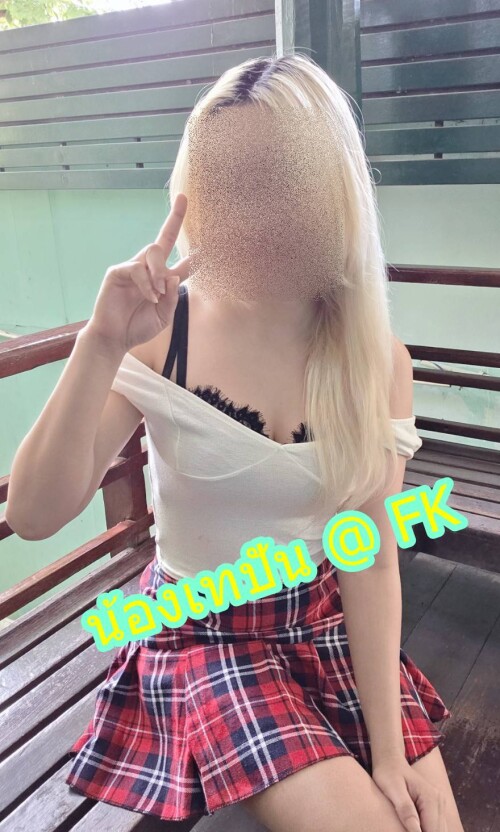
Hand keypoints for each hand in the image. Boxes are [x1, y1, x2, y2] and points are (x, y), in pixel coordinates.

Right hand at [87, 193, 190, 352]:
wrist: (116, 339)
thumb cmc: (138, 327)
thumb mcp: (164, 316)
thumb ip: (173, 299)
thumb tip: (174, 276)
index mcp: (163, 280)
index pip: (181, 258)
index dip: (188, 239)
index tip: (190, 205)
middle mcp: (148, 269)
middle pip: (164, 240)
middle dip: (175, 219)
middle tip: (182, 210)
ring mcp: (132, 269)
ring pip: (153, 250)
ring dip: (160, 270)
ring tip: (159, 292)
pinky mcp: (117, 273)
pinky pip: (137, 269)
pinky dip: (146, 284)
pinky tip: (150, 297)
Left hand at [372, 756, 446, 831]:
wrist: (390, 760)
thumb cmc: (388, 773)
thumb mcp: (392, 788)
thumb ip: (405, 809)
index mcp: (431, 799)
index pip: (434, 831)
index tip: (405, 830)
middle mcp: (439, 801)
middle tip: (404, 828)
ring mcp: (439, 804)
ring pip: (440, 830)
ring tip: (407, 827)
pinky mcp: (435, 807)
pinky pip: (435, 826)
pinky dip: (427, 830)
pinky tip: (413, 827)